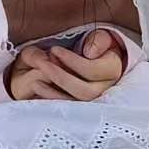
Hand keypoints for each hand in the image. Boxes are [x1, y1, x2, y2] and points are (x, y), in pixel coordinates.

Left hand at [6, 30, 124, 101]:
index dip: (72, 61)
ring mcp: (94, 102)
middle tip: (42, 63)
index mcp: (112, 70)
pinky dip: (51, 98)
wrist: (97, 60)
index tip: (54, 49)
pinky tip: (38, 86)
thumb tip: (90, 53)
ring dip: (53, 91)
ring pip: (75, 104)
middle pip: (85, 92)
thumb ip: (99, 41)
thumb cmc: (97, 47)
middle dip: (61, 77)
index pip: (92, 70)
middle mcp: (106, 89)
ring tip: (36, 78)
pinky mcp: (82, 109)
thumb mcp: (101, 38)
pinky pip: (67, 109)